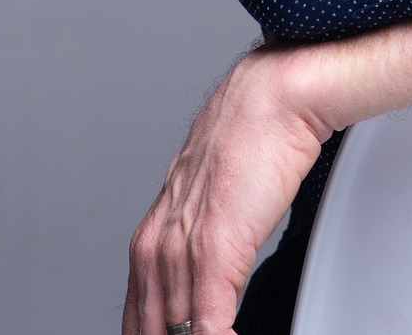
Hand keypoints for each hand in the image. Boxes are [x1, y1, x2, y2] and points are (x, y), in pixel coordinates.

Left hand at [124, 46, 325, 334]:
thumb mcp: (214, 196)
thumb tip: (214, 270)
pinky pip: (208, 323)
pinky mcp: (216, 249)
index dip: (150, 332)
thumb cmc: (253, 139)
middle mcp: (159, 245)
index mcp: (153, 235)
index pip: (137, 313)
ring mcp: (184, 249)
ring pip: (174, 329)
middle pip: (149, 326)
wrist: (274, 101)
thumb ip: (203, 234)